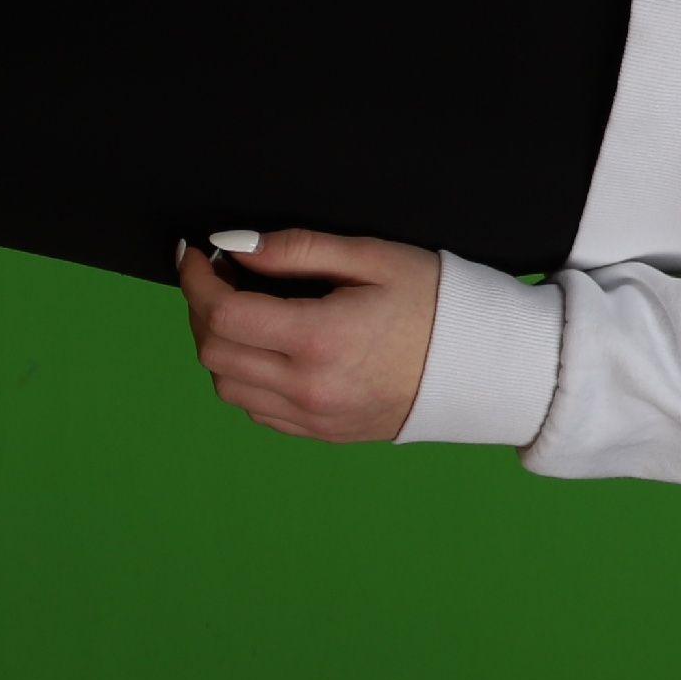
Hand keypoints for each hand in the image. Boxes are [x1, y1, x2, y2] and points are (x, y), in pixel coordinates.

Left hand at [177, 228, 441, 441]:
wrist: (485, 366)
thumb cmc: (436, 303)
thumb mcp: (374, 258)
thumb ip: (299, 249)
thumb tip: (236, 246)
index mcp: (318, 339)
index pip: (221, 313)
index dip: (195, 278)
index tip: (197, 252)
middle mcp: (307, 387)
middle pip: (213, 351)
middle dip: (201, 308)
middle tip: (219, 276)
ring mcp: (313, 417)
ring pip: (226, 386)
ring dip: (219, 344)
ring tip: (243, 310)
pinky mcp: (321, 432)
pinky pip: (256, 409)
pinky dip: (244, 376)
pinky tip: (268, 347)